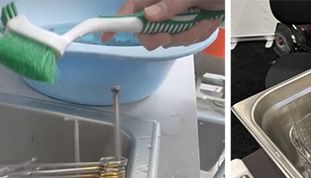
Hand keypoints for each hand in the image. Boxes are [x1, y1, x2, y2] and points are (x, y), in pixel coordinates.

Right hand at [101, 0, 222, 49]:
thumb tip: (149, 15)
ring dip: (187, 33)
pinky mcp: (183, 28)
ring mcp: (171, 20)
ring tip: (200, 18)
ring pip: (168, 40)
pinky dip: (196, 34)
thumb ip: (170, 3)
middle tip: (173, 30)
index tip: (106, 35)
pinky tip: (203, 21)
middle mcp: (160, 9)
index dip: (115, 23)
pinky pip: (183, 41)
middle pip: (145, 33)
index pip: (128, 11)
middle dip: (161, 36)